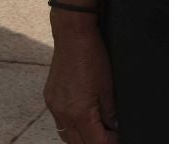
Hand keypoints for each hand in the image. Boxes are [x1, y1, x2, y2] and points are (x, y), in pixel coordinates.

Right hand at [44, 18, 117, 143]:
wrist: (72, 35)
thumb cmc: (92, 56)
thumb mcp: (108, 87)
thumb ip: (110, 112)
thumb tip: (114, 126)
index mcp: (79, 113)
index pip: (95, 143)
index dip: (109, 142)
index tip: (118, 137)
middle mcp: (63, 114)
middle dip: (95, 142)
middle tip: (109, 135)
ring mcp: (54, 106)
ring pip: (67, 136)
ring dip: (81, 138)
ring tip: (96, 130)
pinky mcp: (50, 98)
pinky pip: (59, 122)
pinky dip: (71, 126)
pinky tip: (82, 118)